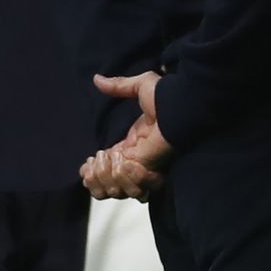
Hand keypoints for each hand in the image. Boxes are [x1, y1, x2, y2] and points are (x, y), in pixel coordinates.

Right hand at [85, 72, 172, 200]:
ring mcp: (143, 168)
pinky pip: (127, 185)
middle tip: (97, 160)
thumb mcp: (139, 87)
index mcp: (132, 148)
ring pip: (117, 191)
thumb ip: (118, 86)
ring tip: (106, 156)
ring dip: (104, 176)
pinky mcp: (148, 169)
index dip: (93, 173)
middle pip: (110, 189)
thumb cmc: (166, 96)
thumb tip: (97, 79)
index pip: (108, 172)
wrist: (182, 103)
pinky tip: (118, 159)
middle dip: (96, 178)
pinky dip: (117, 175)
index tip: (87, 164)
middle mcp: (136, 162)